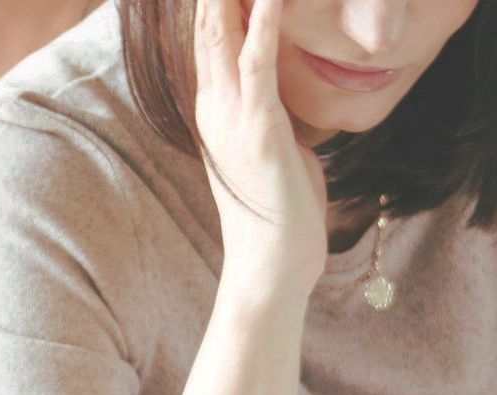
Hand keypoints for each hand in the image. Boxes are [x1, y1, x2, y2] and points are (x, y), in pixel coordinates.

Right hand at [194, 0, 328, 298]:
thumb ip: (275, 113)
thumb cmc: (282, 214)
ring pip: (224, 31)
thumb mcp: (280, 148)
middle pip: (208, 19)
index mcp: (219, 106)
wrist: (272, 267)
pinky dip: (263, 21)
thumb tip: (288, 96)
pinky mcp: (259, 129)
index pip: (213, 31)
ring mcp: (231, 116)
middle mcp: (215, 104)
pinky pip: (258, 62)